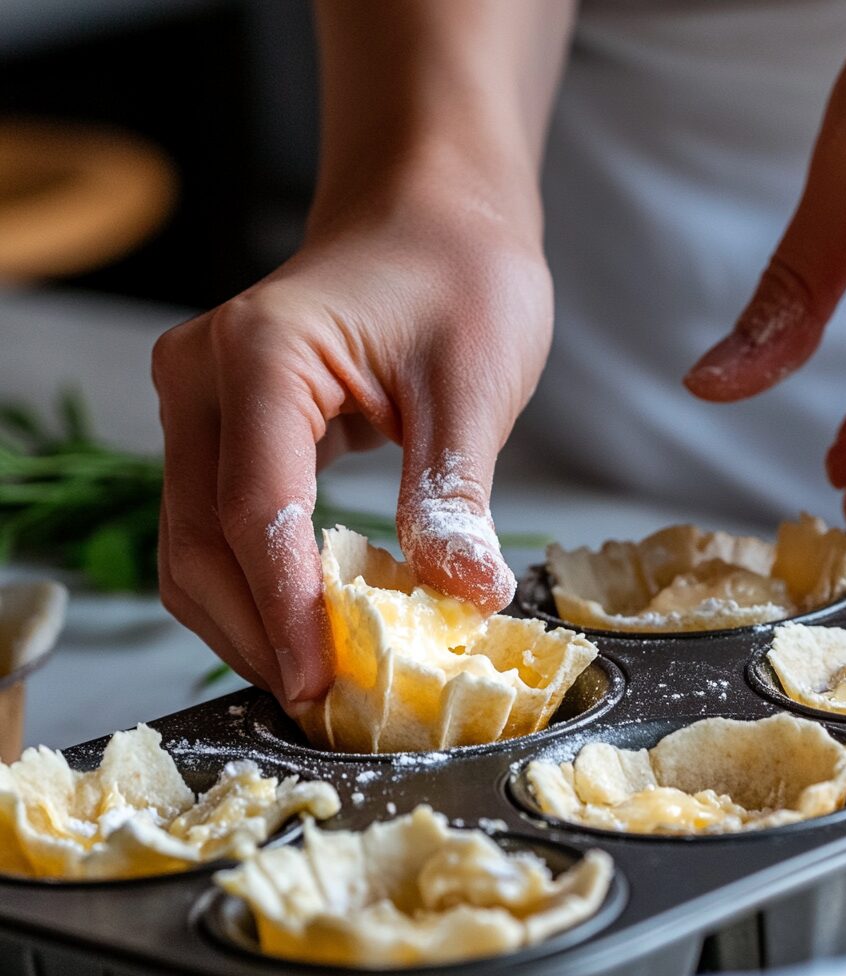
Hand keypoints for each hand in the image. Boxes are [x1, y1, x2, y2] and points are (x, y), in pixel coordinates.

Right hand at [153, 184, 552, 709]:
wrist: (431, 219)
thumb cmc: (459, 275)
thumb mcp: (474, 383)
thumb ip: (453, 495)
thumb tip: (464, 600)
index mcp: (260, 354)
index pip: (254, 509)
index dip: (287, 609)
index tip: (323, 685)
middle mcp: (202, 379)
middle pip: (198, 542)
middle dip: (259, 633)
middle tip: (325, 706)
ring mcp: (200, 405)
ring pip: (192, 547)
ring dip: (250, 623)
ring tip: (319, 682)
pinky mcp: (222, 430)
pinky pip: (216, 529)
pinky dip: (255, 588)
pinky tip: (309, 626)